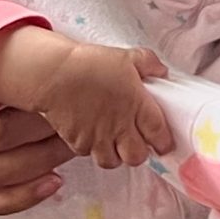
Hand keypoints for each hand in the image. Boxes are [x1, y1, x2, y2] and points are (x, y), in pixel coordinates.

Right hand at [0, 29, 174, 170]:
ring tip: (114, 142)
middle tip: (137, 142)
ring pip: (112, 161)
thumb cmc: (91, 64)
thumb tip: (161, 71)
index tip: (164, 141)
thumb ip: (149, 64)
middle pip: (137, 157)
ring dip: (115, 155)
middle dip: (139, 153)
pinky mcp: (78, 141)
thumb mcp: (127, 56)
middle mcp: (120, 127)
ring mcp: (98, 137)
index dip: (164, 142)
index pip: (159, 135)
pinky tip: (93, 135)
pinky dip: (92, 149)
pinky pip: (88, 154)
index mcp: (138, 106)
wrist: (55, 74)